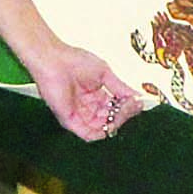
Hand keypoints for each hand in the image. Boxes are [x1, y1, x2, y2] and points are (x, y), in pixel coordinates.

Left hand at [28, 41, 142, 142]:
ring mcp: (79, 115)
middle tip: (130, 105)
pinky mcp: (70, 121)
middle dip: (123, 115)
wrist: (54, 59)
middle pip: (110, 120)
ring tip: (120, 111)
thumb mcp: (105, 74)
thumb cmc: (73, 61)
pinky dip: (102, 132)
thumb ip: (121, 88)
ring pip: (102, 129)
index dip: (127, 107)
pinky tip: (110, 121)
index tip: (136, 100)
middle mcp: (87, 108)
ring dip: (114, 123)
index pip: (115, 109)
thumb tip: (137, 98)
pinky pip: (88, 134)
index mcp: (95, 96)